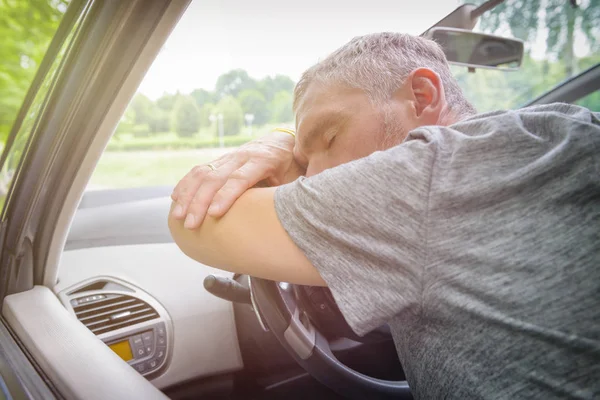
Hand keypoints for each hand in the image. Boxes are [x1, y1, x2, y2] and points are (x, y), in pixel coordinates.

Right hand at [170, 131, 304, 228]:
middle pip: (216, 177)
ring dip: (188, 195)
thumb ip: (293, 192)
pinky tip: (176, 200)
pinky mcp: (220, 160)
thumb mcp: (296, 177)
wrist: (283, 141)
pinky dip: (185, 185)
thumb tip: (300, 214)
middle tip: (192, 225)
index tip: (214, 214)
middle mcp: (242, 156)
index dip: (226, 196)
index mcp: (263, 159)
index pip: (241, 178)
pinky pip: (198, 170)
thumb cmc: (292, 166)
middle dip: (200, 202)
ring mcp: (228, 157)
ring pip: (202, 172)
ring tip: (178, 217)